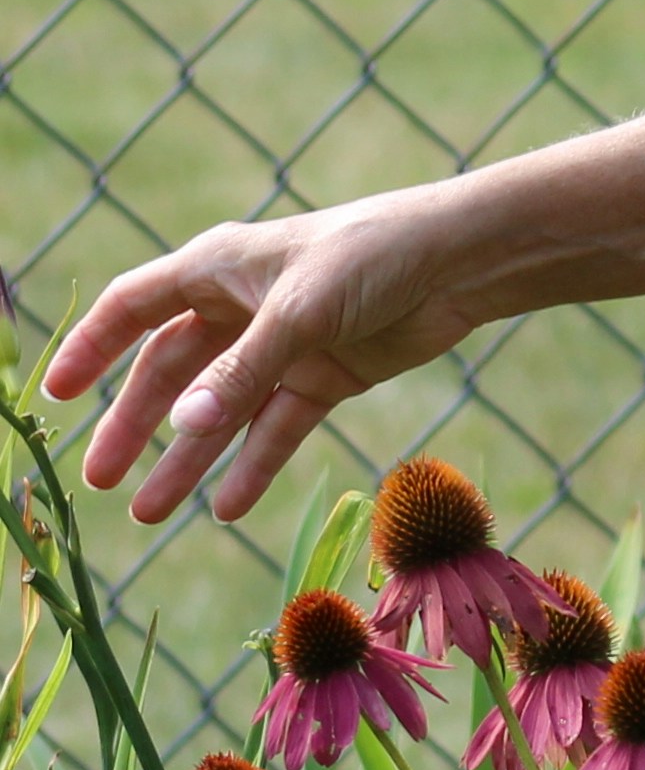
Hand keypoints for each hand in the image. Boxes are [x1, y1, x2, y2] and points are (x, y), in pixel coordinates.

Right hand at [38, 194, 489, 527]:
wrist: (464, 261)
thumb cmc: (374, 257)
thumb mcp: (300, 312)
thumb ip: (243, 371)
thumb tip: (185, 428)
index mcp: (217, 268)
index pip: (133, 308)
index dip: (91, 348)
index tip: (55, 395)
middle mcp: (241, 307)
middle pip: (170, 372)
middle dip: (134, 424)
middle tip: (98, 479)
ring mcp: (283, 345)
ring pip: (220, 410)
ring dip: (188, 459)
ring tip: (149, 512)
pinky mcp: (327, 375)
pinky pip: (277, 428)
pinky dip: (255, 465)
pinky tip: (228, 507)